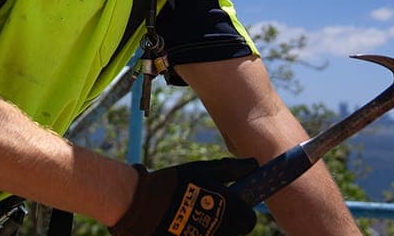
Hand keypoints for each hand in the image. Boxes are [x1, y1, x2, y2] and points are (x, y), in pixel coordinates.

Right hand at [110, 157, 258, 235]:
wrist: (140, 205)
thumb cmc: (172, 183)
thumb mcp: (201, 171)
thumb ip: (229, 170)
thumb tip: (253, 165)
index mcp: (226, 207)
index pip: (250, 220)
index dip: (245, 213)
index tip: (236, 206)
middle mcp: (220, 228)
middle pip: (237, 232)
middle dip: (232, 223)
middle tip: (215, 210)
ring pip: (221, 235)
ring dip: (215, 228)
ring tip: (195, 215)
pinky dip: (200, 232)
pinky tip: (186, 223)